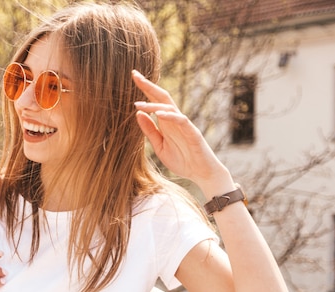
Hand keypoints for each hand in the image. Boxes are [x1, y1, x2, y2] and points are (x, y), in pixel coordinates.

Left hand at [131, 70, 232, 192]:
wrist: (201, 174)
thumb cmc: (182, 161)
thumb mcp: (159, 146)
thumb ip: (150, 131)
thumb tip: (137, 113)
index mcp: (166, 122)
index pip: (155, 101)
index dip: (145, 89)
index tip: (133, 77)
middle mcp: (175, 120)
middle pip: (162, 97)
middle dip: (148, 86)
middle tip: (134, 75)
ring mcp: (184, 125)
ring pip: (169, 107)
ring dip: (152, 104)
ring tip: (137, 104)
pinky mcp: (193, 133)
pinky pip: (181, 120)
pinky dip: (170, 116)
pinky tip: (158, 114)